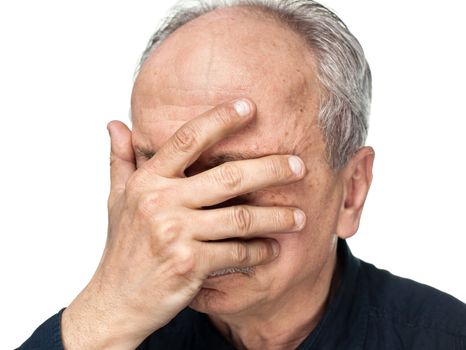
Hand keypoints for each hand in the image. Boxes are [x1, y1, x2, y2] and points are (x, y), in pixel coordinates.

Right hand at [61, 98, 306, 349]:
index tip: (249, 106)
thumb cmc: (124, 248)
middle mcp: (160, 202)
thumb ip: (121, 160)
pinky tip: (272, 250)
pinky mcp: (189, 264)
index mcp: (147, 181)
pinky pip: (238, 252)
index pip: (187, 139)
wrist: (116, 301)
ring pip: (242, 218)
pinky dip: (260, 252)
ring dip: (278, 217)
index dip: (220, 119)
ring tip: (300, 217)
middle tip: (301, 166)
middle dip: (272, 169)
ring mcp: (174, 233)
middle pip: (229, 177)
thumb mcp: (117, 200)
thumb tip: (114, 123)